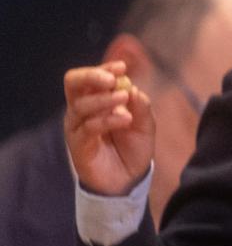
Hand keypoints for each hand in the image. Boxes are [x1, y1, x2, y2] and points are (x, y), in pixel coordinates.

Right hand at [63, 59, 154, 195]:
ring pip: (81, 105)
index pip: (90, 77)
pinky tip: (124, 119)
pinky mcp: (79, 145)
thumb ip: (140, 105)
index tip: (122, 66)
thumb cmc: (133, 147)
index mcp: (95, 99)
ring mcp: (77, 127)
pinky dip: (107, 120)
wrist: (129, 179)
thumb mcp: (144, 123)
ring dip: (104, 99)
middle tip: (112, 79)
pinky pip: (88, 127)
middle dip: (92, 76)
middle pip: (73, 84)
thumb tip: (132, 87)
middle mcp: (81, 110)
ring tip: (124, 98)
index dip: (104, 68)